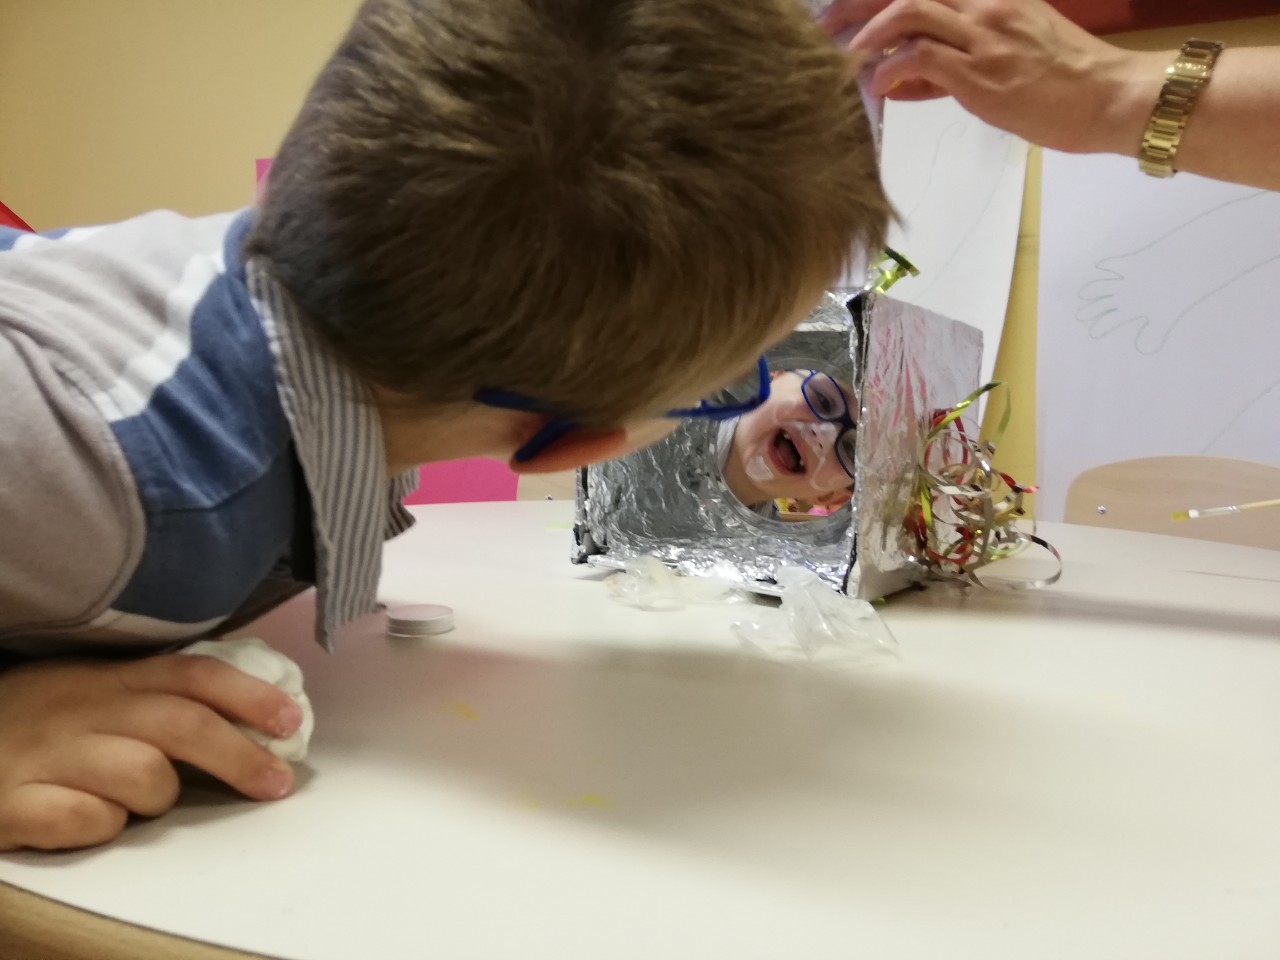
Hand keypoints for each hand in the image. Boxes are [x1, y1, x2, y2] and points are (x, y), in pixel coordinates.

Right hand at [0, 654, 303, 850]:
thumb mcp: (96, 690)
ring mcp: (47, 754)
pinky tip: (90, 817)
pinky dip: (102, 825)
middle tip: (276, 783)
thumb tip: (258, 715)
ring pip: (144, 777)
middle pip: (182, 725)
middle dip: (240, 756)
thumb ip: (162, 696)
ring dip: (160, 795)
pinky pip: (87, 820)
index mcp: (112, 677)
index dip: (249, 696)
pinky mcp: (12, 802)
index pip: (194, 675)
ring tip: (141, 799)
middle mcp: (84, 709)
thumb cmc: (39, 720)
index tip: (291, 722)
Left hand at [820, 0, 1165, 155]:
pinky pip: (920, 58)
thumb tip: (908, 75)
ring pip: (909, 12)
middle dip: (857, 6)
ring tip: (845, 58)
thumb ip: (956, 60)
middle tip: (823, 28)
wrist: (1112, 97)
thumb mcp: (1012, 56)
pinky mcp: (980, 73)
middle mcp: (985, 6)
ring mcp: (983, 36)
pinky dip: (890, 69)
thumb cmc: (1066, 84)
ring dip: (868, 34)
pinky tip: (878, 87)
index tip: (846, 13)